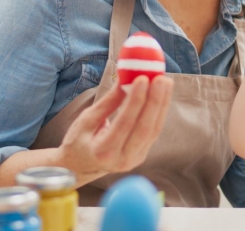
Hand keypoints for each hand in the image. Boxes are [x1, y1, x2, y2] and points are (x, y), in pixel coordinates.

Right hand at [57, 75, 173, 183]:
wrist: (81, 167)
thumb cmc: (79, 141)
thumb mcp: (86, 120)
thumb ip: (108, 102)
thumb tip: (125, 80)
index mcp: (103, 151)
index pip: (124, 123)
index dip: (135, 100)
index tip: (142, 79)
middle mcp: (122, 159)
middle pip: (144, 128)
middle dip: (155, 100)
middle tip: (160, 78)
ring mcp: (134, 159)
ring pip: (154, 130)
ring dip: (162, 104)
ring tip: (165, 82)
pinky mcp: (142, 155)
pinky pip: (154, 131)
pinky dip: (159, 111)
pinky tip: (163, 95)